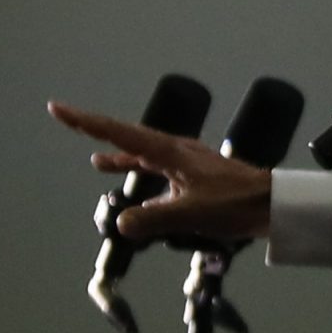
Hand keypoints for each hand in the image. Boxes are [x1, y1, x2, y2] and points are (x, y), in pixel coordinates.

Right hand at [47, 101, 271, 240]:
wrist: (273, 203)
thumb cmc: (237, 204)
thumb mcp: (191, 214)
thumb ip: (154, 218)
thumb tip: (122, 223)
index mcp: (170, 151)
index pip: (118, 133)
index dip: (85, 122)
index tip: (59, 109)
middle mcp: (174, 149)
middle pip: (125, 134)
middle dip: (95, 128)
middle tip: (65, 116)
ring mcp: (184, 159)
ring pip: (142, 151)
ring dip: (118, 153)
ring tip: (94, 158)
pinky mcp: (193, 172)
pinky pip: (157, 167)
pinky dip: (140, 170)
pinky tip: (136, 184)